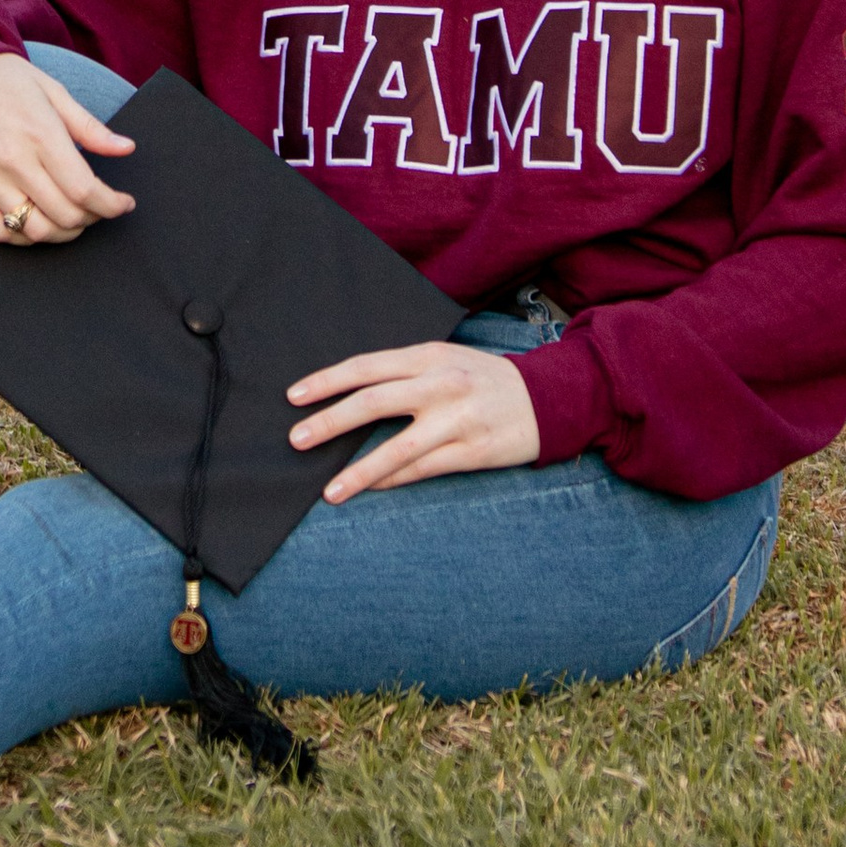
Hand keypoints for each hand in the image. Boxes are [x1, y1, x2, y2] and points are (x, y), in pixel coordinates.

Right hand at [0, 51, 136, 245]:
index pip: (84, 188)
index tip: (123, 204)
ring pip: (34, 230)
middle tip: (98, 209)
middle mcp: (13, 161)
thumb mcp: (53, 92)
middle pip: (64, 214)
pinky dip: (25, 238)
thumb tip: (126, 148)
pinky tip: (38, 224)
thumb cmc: (4, 81)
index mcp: (40, 133)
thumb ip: (90, 127)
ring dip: (62, 233)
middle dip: (91, 218)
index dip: (111, 205)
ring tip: (72, 219)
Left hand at [287, 341, 538, 499]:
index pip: (367, 366)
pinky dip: (393, 480)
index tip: (295, 396)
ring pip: (397, 447)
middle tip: (297, 439)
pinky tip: (370, 489)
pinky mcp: (472, 451)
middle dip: (330, 421)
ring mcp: (457, 419)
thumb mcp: (446, 360)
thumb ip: (405, 373)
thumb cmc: (485, 379)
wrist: (550, 398)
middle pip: (374, 402)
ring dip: (358, 471)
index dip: (328, 381)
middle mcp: (440, 384)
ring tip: (329, 490)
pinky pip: (423, 469)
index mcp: (429, 356)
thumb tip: (352, 393)